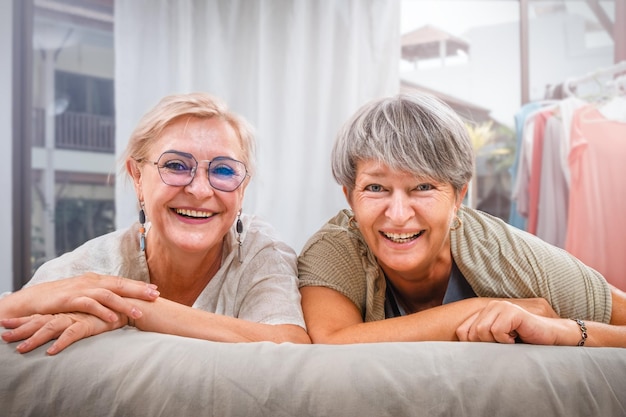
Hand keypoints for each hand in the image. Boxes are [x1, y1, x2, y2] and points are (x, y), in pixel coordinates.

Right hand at [0, 273, 158, 323]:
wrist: (34, 299)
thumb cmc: (61, 298)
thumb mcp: (83, 293)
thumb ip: (100, 295)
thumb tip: (118, 300)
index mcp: (96, 279)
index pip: (122, 281)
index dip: (139, 285)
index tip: (156, 290)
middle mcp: (91, 282)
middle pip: (119, 284)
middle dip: (139, 290)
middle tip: (156, 296)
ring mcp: (81, 289)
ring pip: (108, 295)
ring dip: (125, 304)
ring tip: (140, 313)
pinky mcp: (70, 299)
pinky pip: (90, 305)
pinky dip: (103, 312)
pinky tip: (114, 320)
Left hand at [1, 311, 126, 354]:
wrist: (133, 306)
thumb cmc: (114, 310)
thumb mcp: (92, 311)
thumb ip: (79, 314)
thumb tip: (68, 321)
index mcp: (69, 307)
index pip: (42, 313)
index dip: (24, 318)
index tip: (6, 324)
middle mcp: (71, 309)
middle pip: (41, 319)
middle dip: (20, 328)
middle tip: (3, 336)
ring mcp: (79, 314)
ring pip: (51, 326)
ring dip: (35, 338)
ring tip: (20, 349)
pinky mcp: (89, 322)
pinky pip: (72, 333)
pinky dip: (60, 343)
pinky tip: (51, 352)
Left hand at [456, 300, 561, 344]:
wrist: (551, 339)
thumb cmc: (524, 343)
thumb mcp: (496, 343)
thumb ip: (479, 341)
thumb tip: (456, 353)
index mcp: (484, 313)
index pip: (462, 332)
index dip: (473, 346)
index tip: (491, 349)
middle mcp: (490, 306)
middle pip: (472, 333)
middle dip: (487, 345)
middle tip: (504, 344)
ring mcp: (501, 306)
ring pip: (482, 331)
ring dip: (498, 342)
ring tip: (512, 340)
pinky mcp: (512, 311)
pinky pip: (497, 331)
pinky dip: (507, 340)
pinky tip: (518, 337)